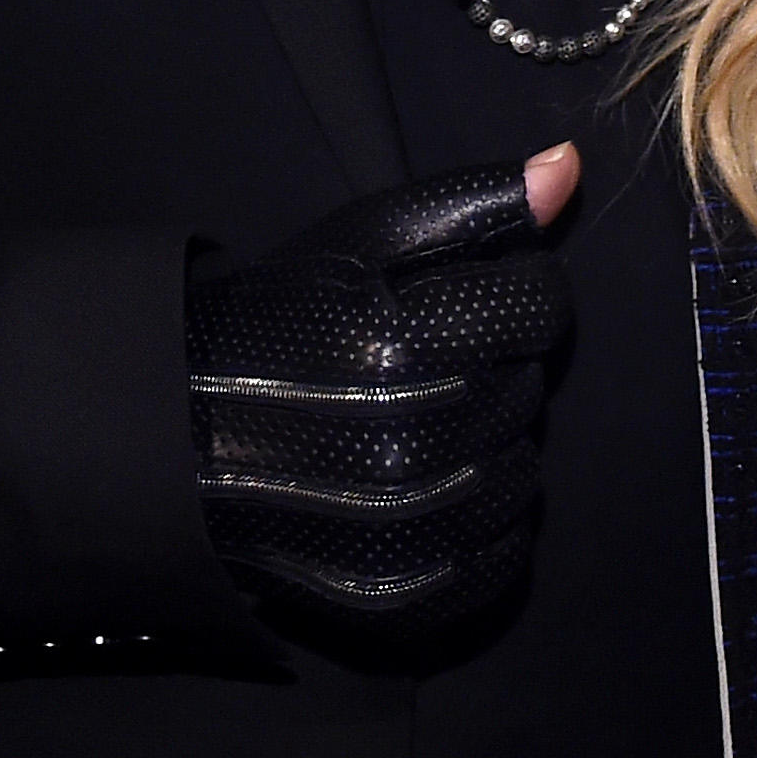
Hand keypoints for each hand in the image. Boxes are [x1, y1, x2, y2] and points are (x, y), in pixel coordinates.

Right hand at [187, 145, 578, 641]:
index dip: (518, 286)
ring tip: (428, 416)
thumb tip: (568, 164)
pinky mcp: (404, 594)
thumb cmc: (287, 319)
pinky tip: (431, 480)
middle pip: (532, 385)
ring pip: (525, 471)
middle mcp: (412, 442)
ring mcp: (408, 530)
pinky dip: (483, 518)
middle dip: (499, 361)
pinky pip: (504, 553)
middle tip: (435, 356)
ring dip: (494, 440)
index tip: (475, 290)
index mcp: (404, 342)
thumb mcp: (371, 234)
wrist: (188, 434)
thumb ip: (478, 201)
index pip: (545, 305)